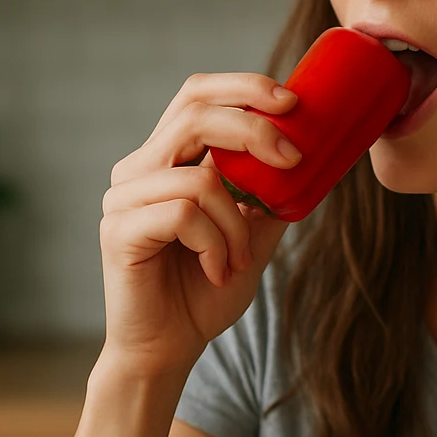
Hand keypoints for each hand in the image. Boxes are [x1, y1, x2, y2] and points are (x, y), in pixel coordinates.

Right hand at [98, 72, 300, 375]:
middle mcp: (138, 169)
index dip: (244, 88)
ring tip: (239, 259)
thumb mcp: (254, 234)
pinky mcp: (119, 230)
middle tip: (293, 158)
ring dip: (237, 223)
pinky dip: (216, 244)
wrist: (170, 348)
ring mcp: (124, 198)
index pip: (197, 96)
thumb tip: (317, 155)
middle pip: (195, 114)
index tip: (292, 103)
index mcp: (166, 159)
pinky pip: (185, 215)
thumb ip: (271, 194)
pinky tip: (217, 270)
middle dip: (254, 129)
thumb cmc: (206, 290)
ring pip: (201, 178)